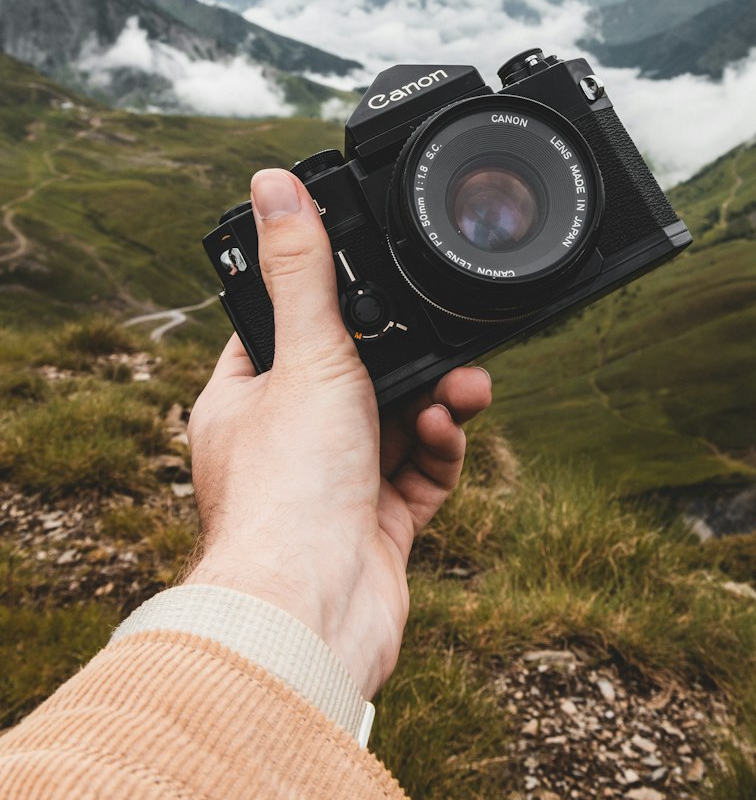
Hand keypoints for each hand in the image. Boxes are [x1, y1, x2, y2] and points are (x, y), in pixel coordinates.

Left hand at [184, 167, 491, 698]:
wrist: (313, 614)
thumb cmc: (287, 492)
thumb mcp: (306, 356)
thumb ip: (303, 271)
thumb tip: (271, 185)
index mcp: (244, 401)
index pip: (283, 330)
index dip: (329, 301)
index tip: (373, 276)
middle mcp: (284, 445)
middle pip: (356, 378)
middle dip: (408, 357)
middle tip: (445, 332)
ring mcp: (331, 491)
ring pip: (396, 425)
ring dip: (436, 401)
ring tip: (467, 389)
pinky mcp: (375, 531)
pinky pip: (418, 476)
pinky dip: (439, 452)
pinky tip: (447, 433)